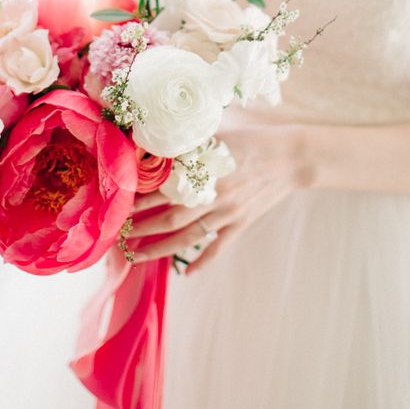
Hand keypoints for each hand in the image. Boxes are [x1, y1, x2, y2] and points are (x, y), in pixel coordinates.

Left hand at [126, 124, 301, 274]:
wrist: (290, 158)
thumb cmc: (251, 140)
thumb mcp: (217, 135)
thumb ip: (188, 144)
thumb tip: (155, 146)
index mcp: (206, 173)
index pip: (164, 189)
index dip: (140, 198)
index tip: (120, 203)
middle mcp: (214, 197)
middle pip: (170, 218)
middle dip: (142, 227)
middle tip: (119, 233)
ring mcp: (228, 214)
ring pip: (188, 237)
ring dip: (160, 248)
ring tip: (137, 256)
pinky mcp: (241, 223)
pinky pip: (218, 247)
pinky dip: (202, 261)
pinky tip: (187, 273)